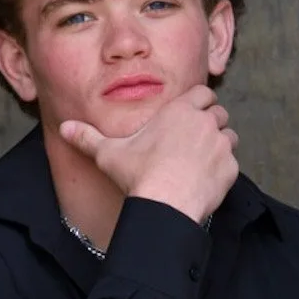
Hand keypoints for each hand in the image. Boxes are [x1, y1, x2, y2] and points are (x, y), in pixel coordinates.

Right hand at [59, 86, 237, 222]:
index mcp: (180, 111)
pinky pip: (233, 163)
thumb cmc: (139, 175)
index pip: (203, 92)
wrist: (165, 205)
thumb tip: (65, 128)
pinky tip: (207, 180)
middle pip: (219, 113)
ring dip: (220, 144)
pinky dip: (224, 169)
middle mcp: (205, 122)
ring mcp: (221, 145)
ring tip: (203, 159)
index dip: (199, 102)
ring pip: (229, 136)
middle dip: (211, 123)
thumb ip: (88, 137)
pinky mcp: (231, 169)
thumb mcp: (108, 153)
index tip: (193, 113)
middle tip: (196, 140)